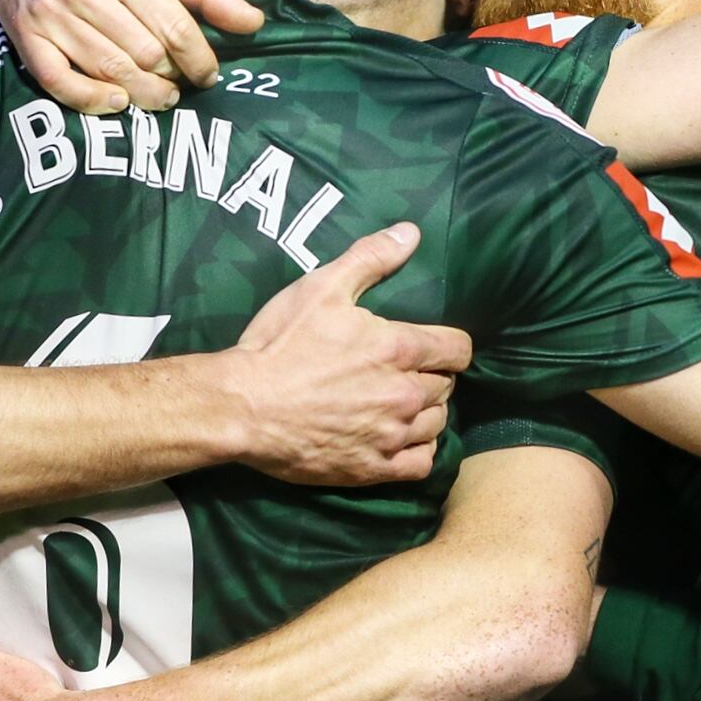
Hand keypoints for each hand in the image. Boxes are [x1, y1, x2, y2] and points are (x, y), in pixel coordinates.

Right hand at [0, 0, 264, 113]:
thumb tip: (255, 23)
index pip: (174, 28)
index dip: (199, 59)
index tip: (209, 74)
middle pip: (145, 54)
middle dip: (172, 77)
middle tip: (180, 84)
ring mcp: (52, 15)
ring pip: (108, 70)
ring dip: (142, 94)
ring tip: (161, 97)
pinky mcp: (26, 35)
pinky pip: (59, 81)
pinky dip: (89, 100)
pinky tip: (116, 102)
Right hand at [227, 222, 470, 484]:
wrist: (243, 406)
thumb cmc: (280, 343)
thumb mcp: (322, 287)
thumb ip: (371, 258)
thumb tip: (412, 232)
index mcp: (399, 349)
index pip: (458, 349)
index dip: (449, 344)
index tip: (434, 345)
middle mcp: (404, 394)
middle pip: (447, 386)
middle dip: (433, 376)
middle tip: (405, 371)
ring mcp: (390, 435)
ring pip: (438, 424)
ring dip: (427, 412)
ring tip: (403, 403)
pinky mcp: (373, 468)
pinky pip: (421, 464)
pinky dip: (419, 451)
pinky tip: (402, 439)